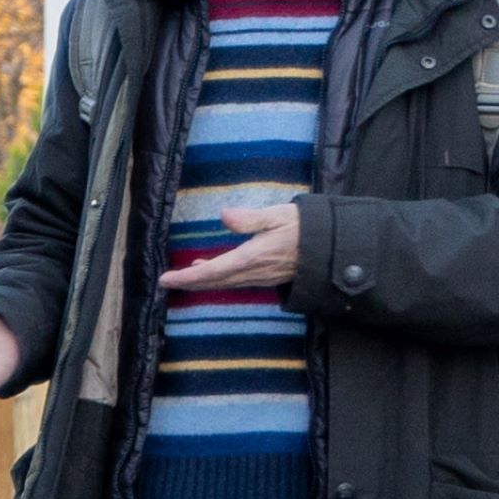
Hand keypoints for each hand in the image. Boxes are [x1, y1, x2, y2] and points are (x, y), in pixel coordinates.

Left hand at [155, 200, 303, 295]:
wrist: (332, 248)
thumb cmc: (305, 227)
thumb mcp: (279, 216)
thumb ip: (250, 218)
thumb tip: (224, 215)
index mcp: (251, 258)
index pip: (212, 271)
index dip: (187, 277)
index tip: (166, 279)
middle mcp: (253, 273)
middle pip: (213, 282)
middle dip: (188, 282)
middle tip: (165, 281)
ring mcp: (260, 277)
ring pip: (223, 283)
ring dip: (201, 281)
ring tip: (181, 276)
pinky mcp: (266, 277)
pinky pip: (235, 281)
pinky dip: (217, 278)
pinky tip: (209, 269)